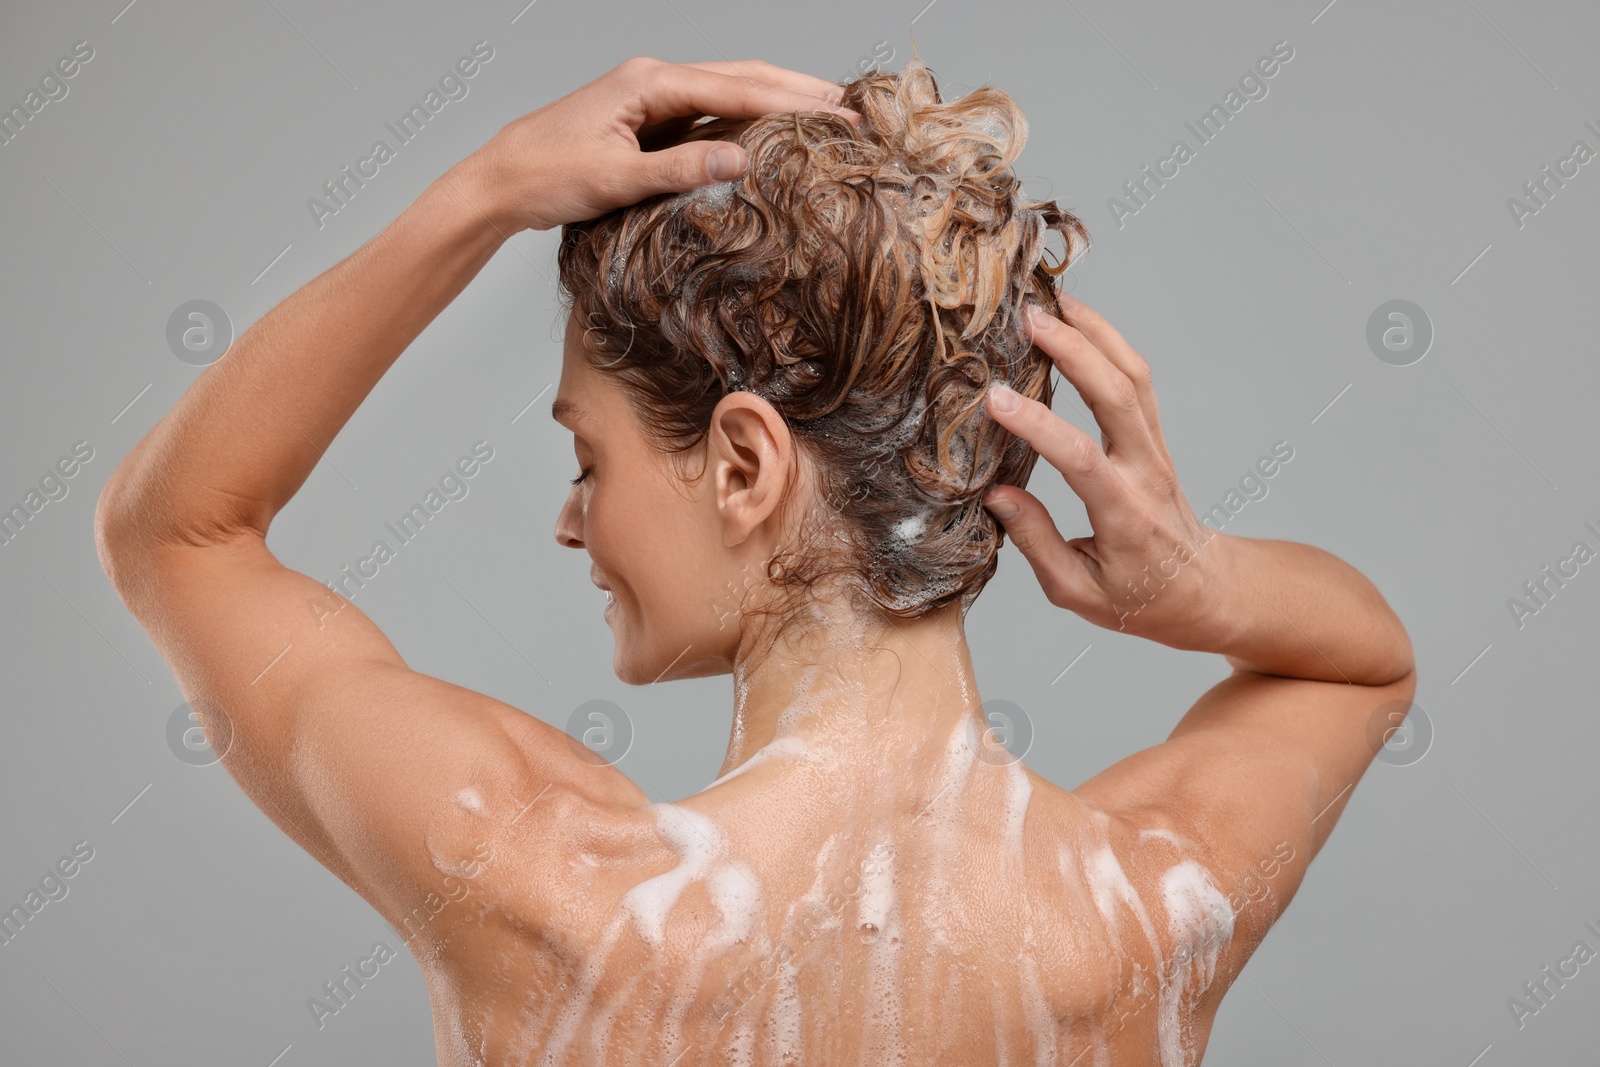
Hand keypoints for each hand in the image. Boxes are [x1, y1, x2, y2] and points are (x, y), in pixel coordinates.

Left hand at [460, 56, 861, 232]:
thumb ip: (679, 170)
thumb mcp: (615, 180)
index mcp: (649, 83)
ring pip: (729, 91)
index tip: (837, 117)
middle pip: (742, 77)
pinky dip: (747, 119)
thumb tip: (740, 160)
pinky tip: (771, 134)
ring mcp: (651, 98)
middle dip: (798, 92)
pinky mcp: (647, 120)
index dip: (793, 102)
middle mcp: (654, 80)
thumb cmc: (545, 176)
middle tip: (850, 112)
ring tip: (825, 116)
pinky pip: (709, 113)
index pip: (738, 87)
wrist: (499, 181)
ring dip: (777, 101)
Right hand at [981, 295, 1236, 649]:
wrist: (1206, 590)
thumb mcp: (1079, 593)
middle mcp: (1146, 471)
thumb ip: (1037, 544)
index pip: (1080, 458)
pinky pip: (1136, 380)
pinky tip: (1078, 321)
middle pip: (1118, 394)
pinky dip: (1108, 342)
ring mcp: (1155, 448)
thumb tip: (996, 496)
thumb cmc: (1142, 600)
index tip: (995, 399)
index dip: (1037, 425)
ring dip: (1095, 332)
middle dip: (1075, 349)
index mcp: (1125, 514)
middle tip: (1030, 318)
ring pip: (1133, 375)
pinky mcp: (1154, 437)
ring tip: (1052, 302)